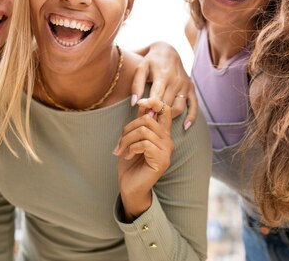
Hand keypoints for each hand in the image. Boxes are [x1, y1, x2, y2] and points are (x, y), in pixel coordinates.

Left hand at [114, 97, 174, 220]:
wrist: (130, 187)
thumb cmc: (131, 164)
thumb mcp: (133, 139)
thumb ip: (139, 123)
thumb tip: (141, 102)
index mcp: (162, 133)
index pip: (164, 110)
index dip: (153, 102)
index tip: (140, 102)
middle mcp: (168, 140)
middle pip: (148, 119)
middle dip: (128, 128)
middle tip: (120, 142)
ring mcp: (166, 151)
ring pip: (144, 131)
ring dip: (127, 139)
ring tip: (121, 150)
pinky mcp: (162, 160)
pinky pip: (144, 144)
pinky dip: (132, 148)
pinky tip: (128, 156)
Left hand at [132, 41, 196, 129]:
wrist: (168, 51)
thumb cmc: (151, 61)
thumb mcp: (141, 68)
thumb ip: (136, 85)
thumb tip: (134, 103)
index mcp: (163, 75)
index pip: (157, 96)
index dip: (150, 108)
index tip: (142, 116)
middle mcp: (176, 81)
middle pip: (167, 105)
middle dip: (157, 115)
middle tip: (147, 123)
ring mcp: (185, 85)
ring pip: (179, 108)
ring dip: (169, 118)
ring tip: (158, 123)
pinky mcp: (191, 89)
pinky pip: (194, 105)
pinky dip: (192, 117)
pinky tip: (185, 127)